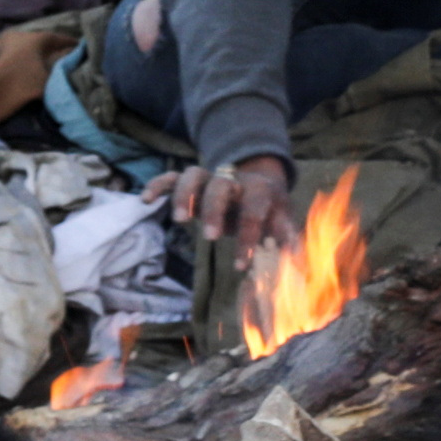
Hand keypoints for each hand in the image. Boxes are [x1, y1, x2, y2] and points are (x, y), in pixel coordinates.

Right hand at [159, 152, 296, 285]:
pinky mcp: (191, 181)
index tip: (242, 265)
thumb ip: (285, 236)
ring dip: (185, 195)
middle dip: (214, 209)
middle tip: (211, 237)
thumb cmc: (270, 208)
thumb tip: (293, 257)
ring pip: (193, 175)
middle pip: (220, 185)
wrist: (259, 181)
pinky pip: (171, 177)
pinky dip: (158, 185)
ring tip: (179, 220)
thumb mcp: (282, 219)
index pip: (255, 209)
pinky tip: (146, 201)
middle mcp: (233, 180)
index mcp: (259, 190)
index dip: (249, 237)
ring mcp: (210, 178)